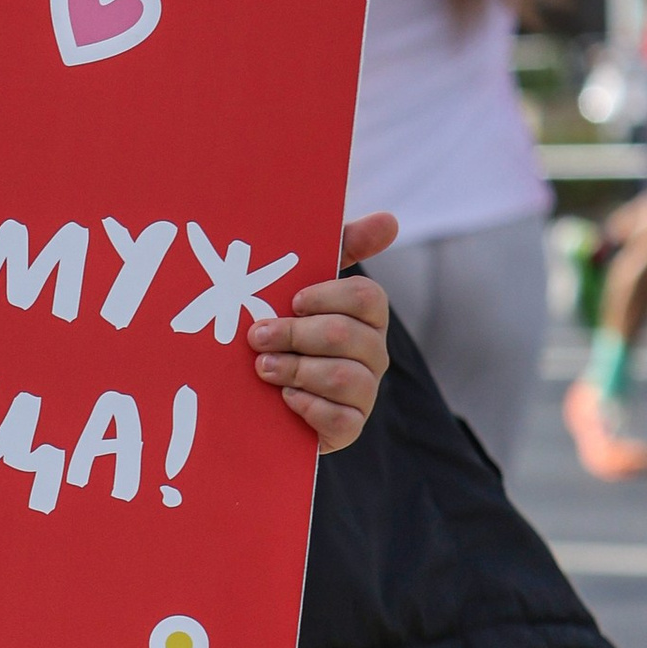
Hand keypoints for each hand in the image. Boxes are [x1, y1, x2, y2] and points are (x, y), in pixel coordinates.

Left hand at [251, 208, 395, 453]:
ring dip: (295, 369)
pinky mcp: (349, 428)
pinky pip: (341, 418)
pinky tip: (284, 397)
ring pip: (343, 376)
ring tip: (263, 368)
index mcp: (365, 315)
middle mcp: (373, 353)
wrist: (256, 394)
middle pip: (348, 335)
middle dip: (295, 334)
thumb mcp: (300, 284)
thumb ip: (340, 247)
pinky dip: (307, 406)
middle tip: (256, 336)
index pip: (366, 297)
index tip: (292, 301)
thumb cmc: (284, 327)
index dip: (327, 297)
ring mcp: (364, 392)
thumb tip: (390, 219)